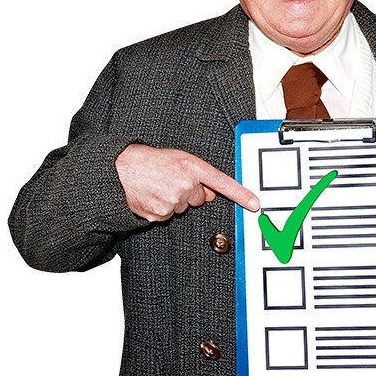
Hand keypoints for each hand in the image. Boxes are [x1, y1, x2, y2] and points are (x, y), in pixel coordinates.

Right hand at [115, 144, 259, 221]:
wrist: (121, 169)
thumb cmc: (149, 161)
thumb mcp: (178, 159)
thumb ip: (197, 174)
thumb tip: (210, 193)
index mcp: (191, 167)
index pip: (223, 183)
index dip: (241, 195)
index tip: (254, 204)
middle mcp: (185, 184)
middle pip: (199, 198)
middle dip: (188, 192)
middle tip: (170, 180)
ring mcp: (173, 201)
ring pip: (183, 208)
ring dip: (174, 200)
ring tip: (158, 186)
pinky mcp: (160, 214)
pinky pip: (169, 216)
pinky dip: (162, 209)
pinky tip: (152, 196)